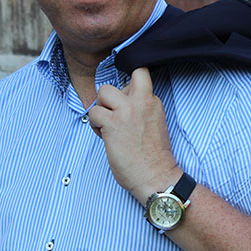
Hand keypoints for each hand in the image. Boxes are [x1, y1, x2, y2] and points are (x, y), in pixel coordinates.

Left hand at [88, 67, 180, 200]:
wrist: (156, 176)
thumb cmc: (154, 156)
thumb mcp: (155, 123)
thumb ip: (141, 108)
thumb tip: (120, 103)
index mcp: (153, 102)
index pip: (140, 73)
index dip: (128, 81)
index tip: (124, 96)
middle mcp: (141, 102)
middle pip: (119, 81)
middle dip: (111, 96)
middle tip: (114, 114)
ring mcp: (127, 111)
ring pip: (103, 91)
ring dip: (101, 107)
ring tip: (106, 125)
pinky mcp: (113, 124)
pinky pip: (93, 112)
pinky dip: (94, 124)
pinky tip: (103, 136)